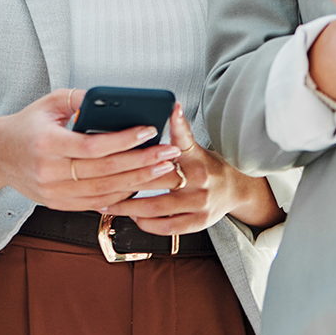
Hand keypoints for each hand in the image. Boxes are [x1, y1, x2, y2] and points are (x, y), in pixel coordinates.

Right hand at [0, 89, 179, 213]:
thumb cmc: (28, 124)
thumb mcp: (51, 101)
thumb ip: (82, 98)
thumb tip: (116, 100)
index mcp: (46, 143)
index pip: (92, 146)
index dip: (124, 140)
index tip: (149, 130)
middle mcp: (49, 172)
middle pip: (105, 172)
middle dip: (142, 163)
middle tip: (169, 154)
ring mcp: (54, 192)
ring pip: (105, 192)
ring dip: (138, 181)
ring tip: (163, 170)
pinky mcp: (58, 204)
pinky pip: (96, 203)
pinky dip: (121, 195)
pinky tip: (141, 184)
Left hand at [101, 104, 282, 236]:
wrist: (235, 190)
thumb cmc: (206, 166)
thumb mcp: (193, 147)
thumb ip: (178, 134)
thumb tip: (169, 107)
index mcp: (196, 156)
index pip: (184, 137)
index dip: (178, 122)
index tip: (171, 108)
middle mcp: (200, 179)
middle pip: (157, 179)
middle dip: (125, 181)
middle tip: (100, 179)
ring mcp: (199, 203)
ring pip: (156, 207)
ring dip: (128, 207)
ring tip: (108, 204)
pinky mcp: (198, 222)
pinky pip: (166, 227)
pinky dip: (145, 223)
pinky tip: (132, 217)